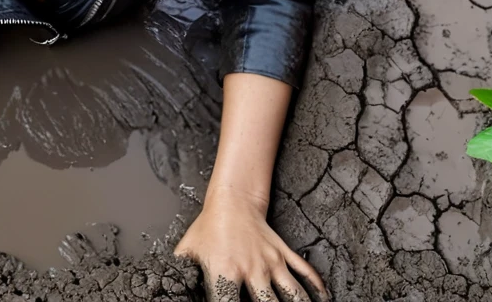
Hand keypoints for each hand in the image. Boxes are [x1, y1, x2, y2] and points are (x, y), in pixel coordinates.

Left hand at [173, 186, 327, 301]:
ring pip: (293, 295)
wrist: (232, 200)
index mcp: (225, 272)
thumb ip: (181, 275)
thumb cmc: (208, 227)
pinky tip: (322, 300)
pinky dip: (317, 289)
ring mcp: (272, 262)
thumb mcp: (187, 252)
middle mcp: (252, 269)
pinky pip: (306, 274)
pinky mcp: (284, 254)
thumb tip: (169, 288)